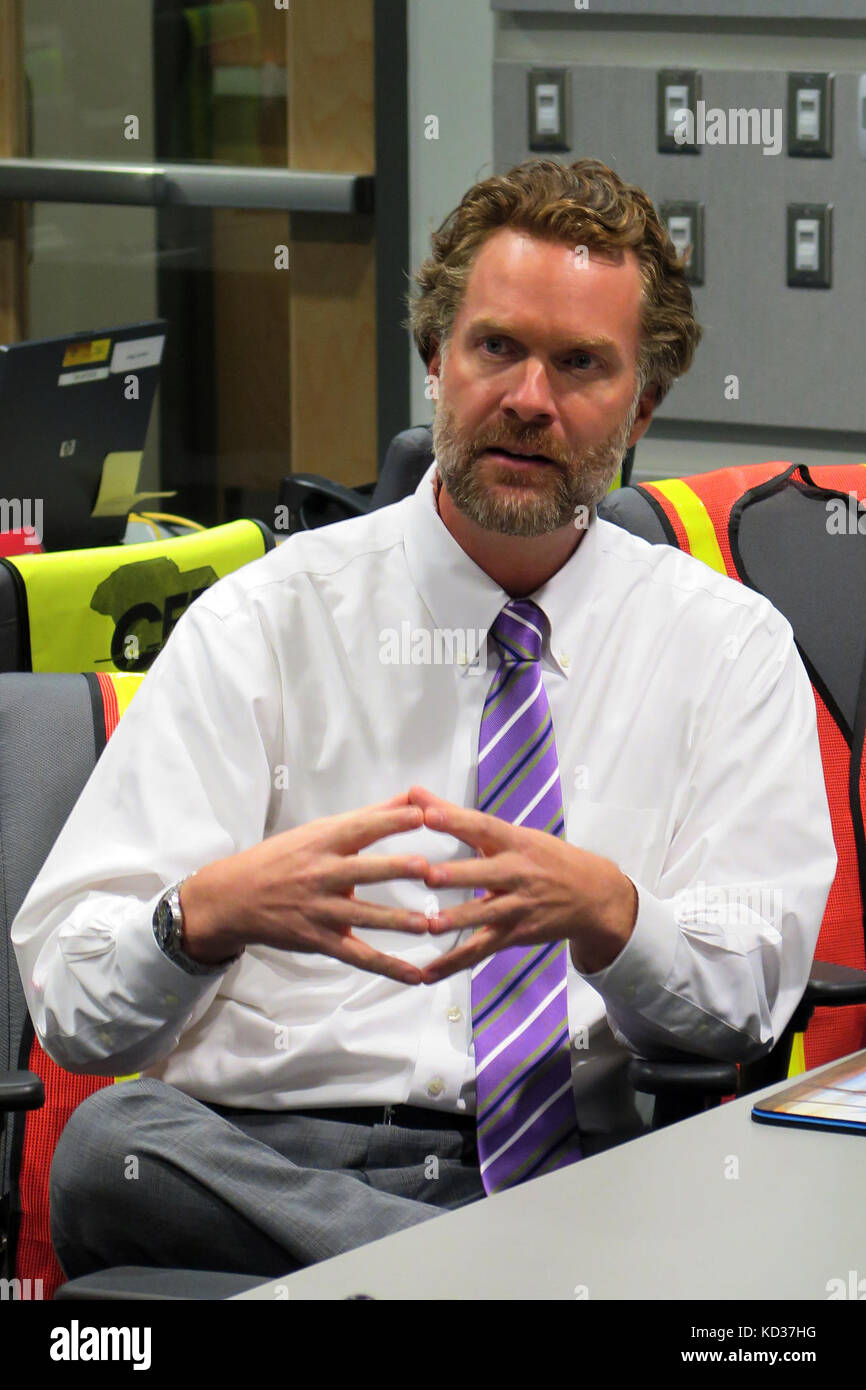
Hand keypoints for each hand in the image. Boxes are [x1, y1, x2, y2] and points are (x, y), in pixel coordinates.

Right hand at [180, 793, 433, 984]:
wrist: (233, 897)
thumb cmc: (282, 858)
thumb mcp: (318, 831)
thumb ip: (369, 817)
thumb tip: (413, 798)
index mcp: (322, 842)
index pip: (360, 828)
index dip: (390, 821)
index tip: (421, 814)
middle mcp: (321, 875)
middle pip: (361, 871)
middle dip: (393, 869)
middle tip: (425, 868)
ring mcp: (320, 910)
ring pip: (362, 917)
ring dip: (394, 920)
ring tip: (426, 923)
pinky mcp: (320, 940)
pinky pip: (358, 956)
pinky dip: (387, 967)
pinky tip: (415, 975)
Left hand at [407, 785, 637, 982]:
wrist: (593, 895)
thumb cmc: (544, 858)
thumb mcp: (511, 833)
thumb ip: (458, 817)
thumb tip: (414, 793)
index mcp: (515, 841)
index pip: (483, 827)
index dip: (457, 821)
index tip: (428, 814)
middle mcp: (518, 873)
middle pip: (486, 873)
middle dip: (459, 875)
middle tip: (429, 875)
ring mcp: (518, 906)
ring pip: (486, 915)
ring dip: (459, 919)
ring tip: (431, 925)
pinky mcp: (515, 934)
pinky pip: (480, 950)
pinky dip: (453, 963)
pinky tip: (426, 974)